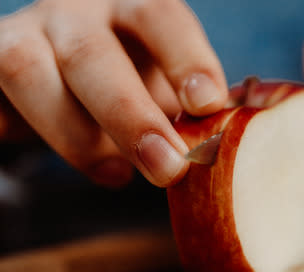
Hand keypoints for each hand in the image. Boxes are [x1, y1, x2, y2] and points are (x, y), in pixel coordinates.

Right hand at [0, 0, 227, 187]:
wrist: (59, 79)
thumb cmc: (132, 81)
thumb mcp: (168, 86)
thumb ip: (193, 108)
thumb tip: (232, 143)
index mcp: (133, 6)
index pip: (161, 17)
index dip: (187, 58)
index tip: (207, 105)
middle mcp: (75, 11)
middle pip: (91, 55)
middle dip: (130, 118)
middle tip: (168, 169)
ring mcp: (23, 34)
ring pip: (30, 74)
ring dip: (77, 137)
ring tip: (118, 174)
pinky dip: (29, 135)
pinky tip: (83, 166)